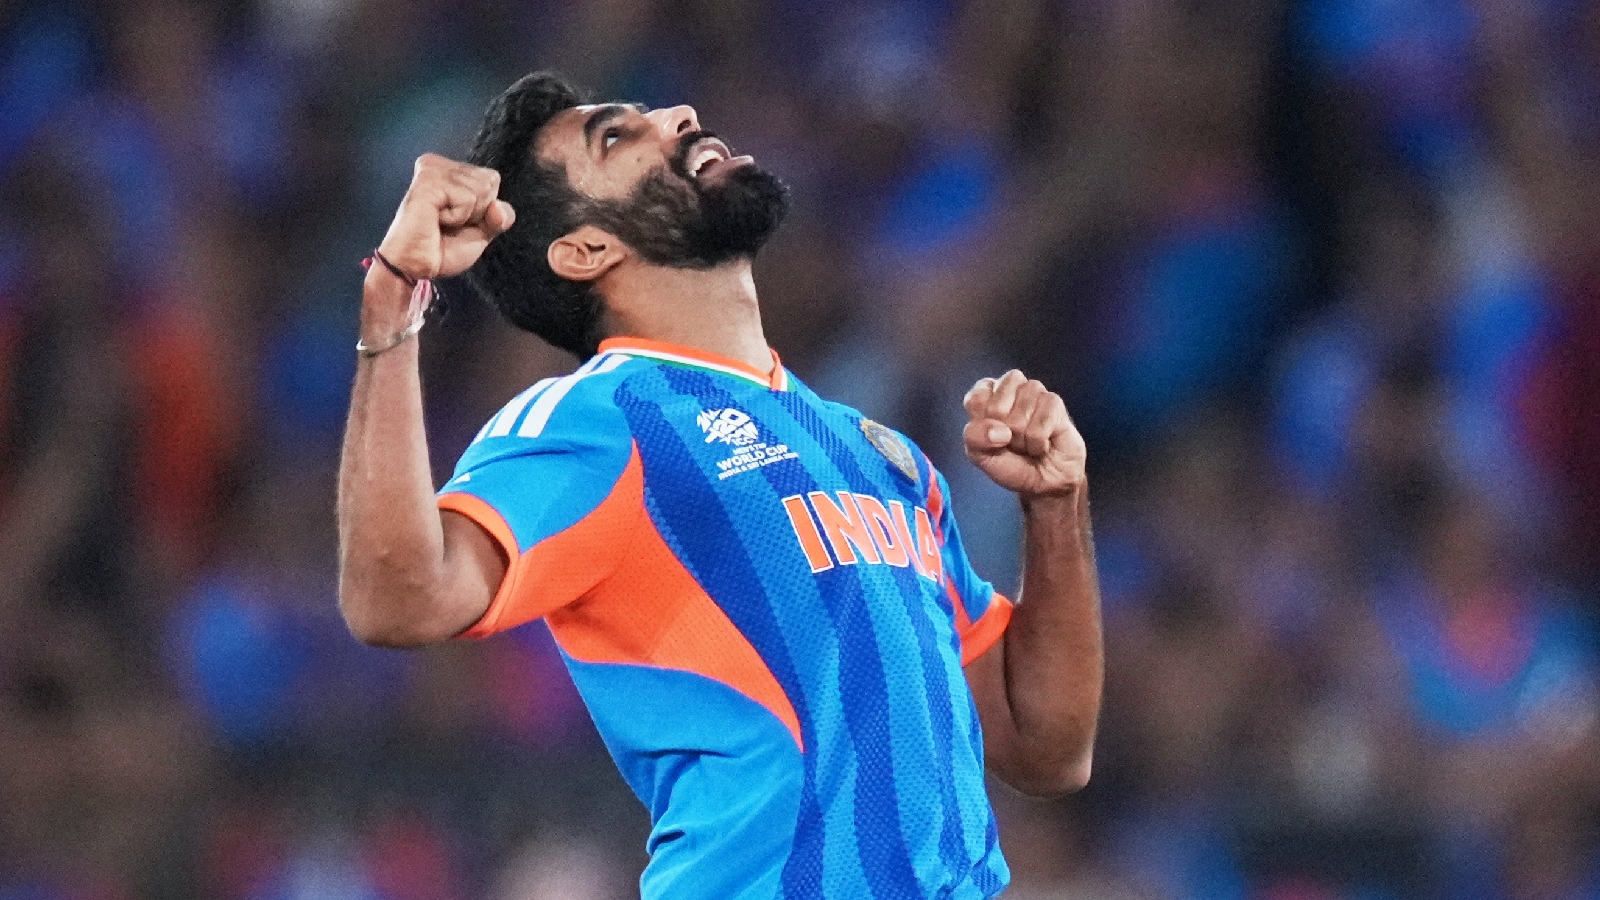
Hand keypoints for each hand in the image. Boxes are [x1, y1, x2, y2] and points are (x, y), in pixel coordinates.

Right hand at [375, 153, 515, 281]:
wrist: (415, 267)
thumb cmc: (441, 249)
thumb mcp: (481, 232)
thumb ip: (500, 217)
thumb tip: (499, 207)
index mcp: (449, 170)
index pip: (492, 179)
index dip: (484, 209)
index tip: (457, 221)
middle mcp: (438, 164)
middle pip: (490, 180)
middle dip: (477, 211)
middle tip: (448, 224)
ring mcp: (432, 170)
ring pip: (481, 188)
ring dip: (466, 216)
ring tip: (440, 222)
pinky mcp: (428, 181)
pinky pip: (467, 198)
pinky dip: (458, 217)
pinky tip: (435, 220)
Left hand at [963, 370, 1085, 496]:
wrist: (1045, 482)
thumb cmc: (1012, 464)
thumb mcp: (980, 455)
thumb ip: (975, 437)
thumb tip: (998, 430)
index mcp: (986, 394)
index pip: (976, 399)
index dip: (982, 426)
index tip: (991, 437)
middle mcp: (1010, 386)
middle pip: (996, 407)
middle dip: (1003, 434)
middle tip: (1012, 442)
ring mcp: (1034, 391)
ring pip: (1019, 417)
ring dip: (1022, 440)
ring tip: (1028, 443)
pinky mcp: (1054, 402)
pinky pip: (1039, 426)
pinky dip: (1038, 443)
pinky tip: (1043, 444)